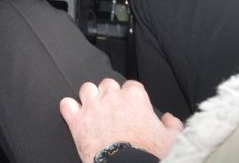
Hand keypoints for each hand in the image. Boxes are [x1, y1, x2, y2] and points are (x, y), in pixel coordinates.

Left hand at [59, 79, 182, 162]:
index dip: (132, 97)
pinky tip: (75, 115)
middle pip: (108, 84)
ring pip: (87, 89)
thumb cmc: (149, 154)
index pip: (132, 86)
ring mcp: (92, 107)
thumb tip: (170, 119)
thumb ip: (172, 125)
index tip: (132, 107)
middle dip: (110, 95)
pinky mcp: (77, 120)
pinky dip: (69, 108)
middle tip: (113, 110)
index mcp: (135, 97)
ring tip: (94, 109)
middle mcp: (112, 97)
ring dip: (90, 97)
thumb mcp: (170, 139)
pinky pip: (66, 104)